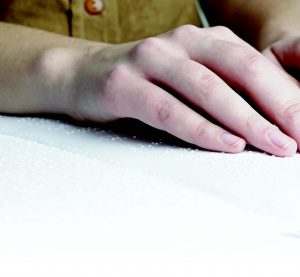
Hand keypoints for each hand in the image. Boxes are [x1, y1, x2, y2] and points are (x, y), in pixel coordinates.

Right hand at [69, 25, 299, 155]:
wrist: (86, 75)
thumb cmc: (144, 82)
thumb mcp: (188, 79)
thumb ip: (223, 91)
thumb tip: (266, 120)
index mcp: (201, 41)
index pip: (255, 64)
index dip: (286, 95)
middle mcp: (180, 43)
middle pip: (239, 69)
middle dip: (277, 106)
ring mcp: (150, 59)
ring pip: (206, 88)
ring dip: (245, 120)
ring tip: (274, 146)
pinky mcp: (125, 84)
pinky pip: (169, 109)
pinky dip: (200, 128)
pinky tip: (226, 144)